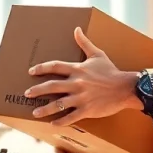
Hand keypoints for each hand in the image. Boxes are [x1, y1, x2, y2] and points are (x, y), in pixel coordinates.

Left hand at [24, 27, 141, 126]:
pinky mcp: (87, 110)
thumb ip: (84, 42)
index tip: (31, 71)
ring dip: (45, 109)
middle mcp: (77, 83)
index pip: (55, 66)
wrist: (125, 87)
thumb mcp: (97, 54)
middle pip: (52, 86)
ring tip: (34, 112)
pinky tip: (53, 124)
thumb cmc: (111, 71)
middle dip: (38, 90)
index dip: (41, 68)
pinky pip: (71, 117)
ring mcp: (81, 97)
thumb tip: (76, 29)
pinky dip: (61, 121)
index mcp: (78, 69)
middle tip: (27, 93)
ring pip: (59, 104)